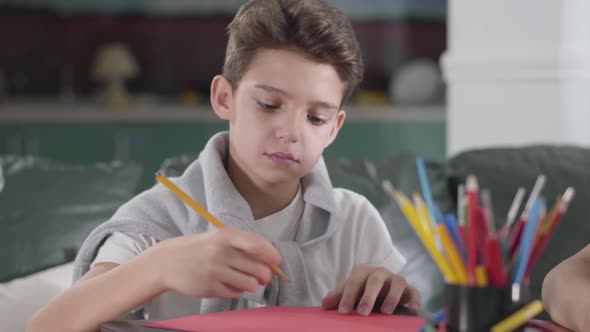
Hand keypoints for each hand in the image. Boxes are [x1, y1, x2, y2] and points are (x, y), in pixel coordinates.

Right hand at [146, 227, 280, 298]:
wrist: (166, 262)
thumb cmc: (198, 249)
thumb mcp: (218, 239)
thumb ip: (242, 246)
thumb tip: (270, 261)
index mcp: (225, 236)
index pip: (257, 245)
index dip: (271, 255)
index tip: (277, 261)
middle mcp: (220, 253)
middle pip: (258, 269)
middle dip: (265, 275)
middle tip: (262, 276)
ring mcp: (214, 271)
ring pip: (249, 284)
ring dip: (251, 284)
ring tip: (244, 280)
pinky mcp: (209, 288)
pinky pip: (235, 293)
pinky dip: (237, 291)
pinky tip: (228, 284)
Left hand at [321, 264, 419, 315]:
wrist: (382, 289)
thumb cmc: (363, 291)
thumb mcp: (350, 293)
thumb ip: (339, 297)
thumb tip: (325, 304)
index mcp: (364, 272)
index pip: (354, 281)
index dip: (348, 296)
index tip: (343, 311)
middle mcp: (381, 273)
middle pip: (375, 280)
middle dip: (369, 296)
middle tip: (363, 313)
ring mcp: (396, 279)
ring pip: (398, 282)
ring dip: (392, 296)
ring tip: (386, 312)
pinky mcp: (410, 289)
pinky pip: (414, 291)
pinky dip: (415, 300)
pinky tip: (413, 311)